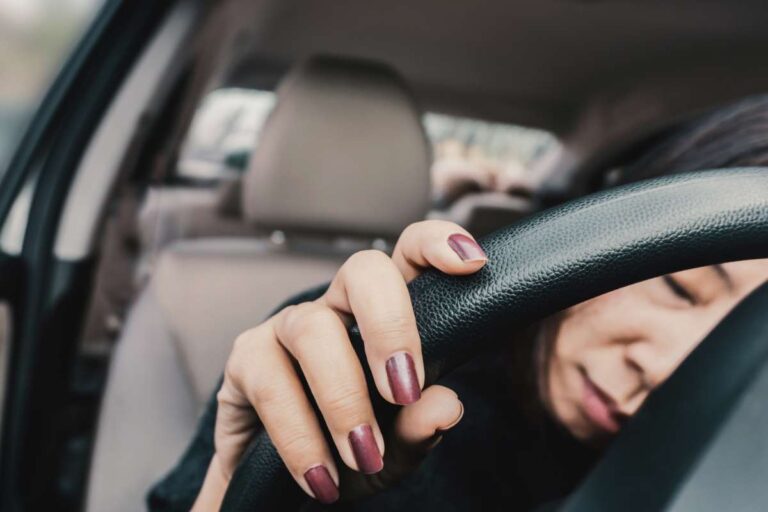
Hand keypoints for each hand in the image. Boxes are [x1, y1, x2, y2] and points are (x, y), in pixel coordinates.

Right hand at [193, 221, 487, 507]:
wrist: (280, 489)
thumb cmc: (346, 452)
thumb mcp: (394, 448)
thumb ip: (419, 427)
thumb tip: (446, 405)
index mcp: (383, 316)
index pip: (409, 255)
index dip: (437, 243)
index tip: (470, 263)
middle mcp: (336, 308)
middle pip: (362, 270)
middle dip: (389, 324)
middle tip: (404, 389)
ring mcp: (288, 327)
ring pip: (313, 328)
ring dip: (343, 398)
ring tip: (363, 455)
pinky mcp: (246, 360)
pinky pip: (271, 384)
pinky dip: (300, 437)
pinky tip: (321, 476)